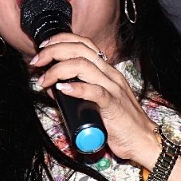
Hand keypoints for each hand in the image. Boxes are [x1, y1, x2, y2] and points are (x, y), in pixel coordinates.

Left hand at [30, 33, 159, 164]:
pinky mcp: (113, 105)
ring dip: (58, 70)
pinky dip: (76, 87)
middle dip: (54, 51)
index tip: (43, 48)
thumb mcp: (98, 100)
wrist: (143, 140)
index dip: (61, 41)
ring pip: (83, 66)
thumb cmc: (119, 122)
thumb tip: (53, 86)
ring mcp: (113, 88)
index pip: (84, 44)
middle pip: (80, 50)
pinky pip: (95, 91)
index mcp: (107, 70)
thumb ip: (79, 90)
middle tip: (37, 61)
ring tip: (44, 79)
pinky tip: (61, 88)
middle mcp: (110, 75)